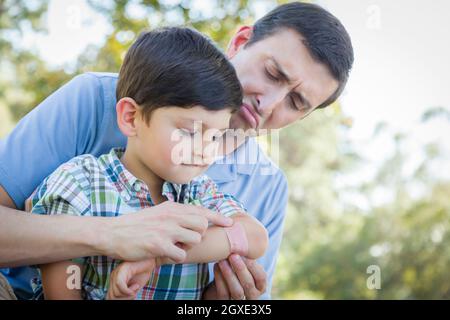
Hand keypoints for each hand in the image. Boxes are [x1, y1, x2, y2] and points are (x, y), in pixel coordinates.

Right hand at [100, 201, 233, 262]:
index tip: (230, 223)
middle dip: (198, 235)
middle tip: (184, 239)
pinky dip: (177, 257)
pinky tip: (166, 254)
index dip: (218, 217)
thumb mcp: (158, 211)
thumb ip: (176, 213)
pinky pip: (181, 255)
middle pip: (202, 225)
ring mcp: (166, 230)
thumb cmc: (136, 224)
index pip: (202, 210)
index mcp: (172, 207)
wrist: (112, 232)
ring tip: (173, 246)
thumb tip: (195, 216)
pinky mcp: (159, 245)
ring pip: (195, 240)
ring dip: (187, 246)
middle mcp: (171, 215)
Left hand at [107, 259, 155, 299]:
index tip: (132, 295)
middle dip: (124, 298)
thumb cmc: (142, 274)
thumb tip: (115, 299)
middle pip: (111, 296)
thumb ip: (124, 293)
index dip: (121, 299)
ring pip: (115, 292)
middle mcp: (113, 276)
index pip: (110, 296)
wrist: (150, 262)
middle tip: (134, 294)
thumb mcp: (132, 288)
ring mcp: (117, 272)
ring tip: (136, 286)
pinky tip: (137, 285)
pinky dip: (129, 290)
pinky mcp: (122, 269)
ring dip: (128, 294)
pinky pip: (120, 285)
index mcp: (114, 281)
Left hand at [203, 254, 266, 299]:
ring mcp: (238, 300)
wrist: (222, 287)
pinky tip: (216, 266)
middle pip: (248, 284)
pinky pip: (223, 293)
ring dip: (229, 274)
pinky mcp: (224, 302)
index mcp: (260, 286)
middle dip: (240, 269)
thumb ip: (246, 256)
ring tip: (222, 260)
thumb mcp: (244, 265)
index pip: (261, 278)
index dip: (254, 266)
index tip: (245, 254)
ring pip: (237, 291)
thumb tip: (241, 230)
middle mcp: (251, 295)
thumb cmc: (236, 270)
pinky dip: (219, 279)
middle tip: (233, 255)